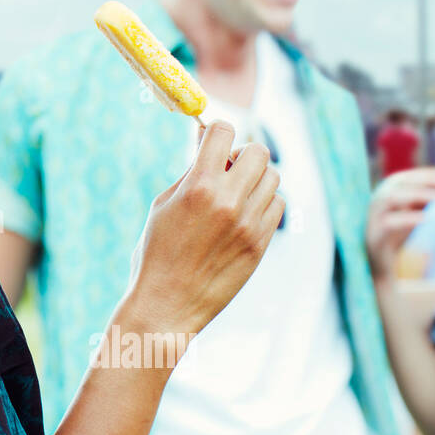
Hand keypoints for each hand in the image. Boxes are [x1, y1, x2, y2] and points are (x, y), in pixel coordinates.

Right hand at [123, 121, 284, 343]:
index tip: (210, 141)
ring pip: (272, 177)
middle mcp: (229, 201)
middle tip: (226, 168)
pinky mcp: (260, 243)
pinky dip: (264, 202)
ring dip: (255, 178)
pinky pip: (277, 205)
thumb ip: (191, 172)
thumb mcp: (164, 204)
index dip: (215, 131)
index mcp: (199, 186)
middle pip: (257, 151)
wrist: (167, 304)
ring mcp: (249, 223)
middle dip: (241, 153)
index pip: (223, 132)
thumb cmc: (156, 252)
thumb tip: (206, 142)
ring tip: (234, 193)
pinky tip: (244, 213)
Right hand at [366, 167, 434, 281]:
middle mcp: (375, 203)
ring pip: (390, 198)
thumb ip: (423, 201)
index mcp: (384, 197)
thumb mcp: (411, 216)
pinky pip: (390, 223)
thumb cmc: (397, 239)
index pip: (405, 179)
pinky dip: (408, 218)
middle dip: (424, 180)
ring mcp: (373, 219)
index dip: (427, 175)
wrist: (380, 268)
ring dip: (415, 194)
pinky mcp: (375, 236)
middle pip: (397, 184)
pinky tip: (426, 218)